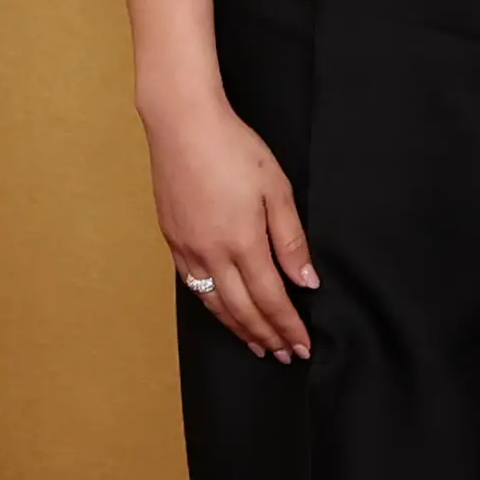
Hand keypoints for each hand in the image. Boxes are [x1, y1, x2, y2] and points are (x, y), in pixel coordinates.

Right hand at [149, 94, 317, 361]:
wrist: (182, 124)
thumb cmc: (233, 148)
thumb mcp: (276, 188)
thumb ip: (291, 240)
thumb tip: (306, 281)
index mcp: (243, 242)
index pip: (271, 299)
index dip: (288, 326)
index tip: (302, 345)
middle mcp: (212, 254)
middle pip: (243, 310)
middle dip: (267, 336)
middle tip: (284, 355)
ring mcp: (188, 250)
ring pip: (216, 304)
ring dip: (239, 329)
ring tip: (257, 345)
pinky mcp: (173, 241)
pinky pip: (194, 288)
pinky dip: (213, 308)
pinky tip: (223, 313)